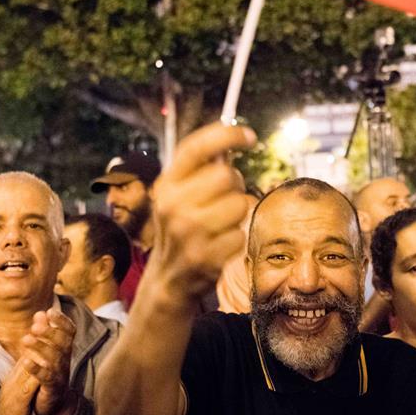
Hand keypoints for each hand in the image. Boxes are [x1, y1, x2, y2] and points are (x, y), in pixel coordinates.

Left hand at [21, 309, 75, 414]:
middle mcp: (65, 360)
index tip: (50, 310)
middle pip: (62, 343)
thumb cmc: (49, 374)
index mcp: (64, 349)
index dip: (62, 320)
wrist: (54, 404)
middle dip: (49, 333)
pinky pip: (46, 377)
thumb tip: (40, 312)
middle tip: (34, 325)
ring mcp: (60, 374)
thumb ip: (44, 332)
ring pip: (53, 359)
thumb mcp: (47, 351)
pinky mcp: (52, 388)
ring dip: (40, 348)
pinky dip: (36, 369)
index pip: (69, 331)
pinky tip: (25, 361)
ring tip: (25, 339)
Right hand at [146, 122, 256, 301]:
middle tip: (226, 196)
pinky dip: (236, 238)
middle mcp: (173, 205)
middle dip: (235, 184)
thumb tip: (235, 138)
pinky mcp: (206, 257)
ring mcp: (189, 233)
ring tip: (222, 222)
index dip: (226, 135)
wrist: (168, 279)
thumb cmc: (180, 226)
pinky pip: (241, 233)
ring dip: (238, 212)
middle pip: (226, 175)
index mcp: (166, 184)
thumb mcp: (177, 194)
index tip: (249, 136)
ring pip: (239, 204)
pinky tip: (221, 243)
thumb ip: (199, 168)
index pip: (196, 147)